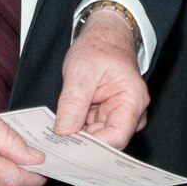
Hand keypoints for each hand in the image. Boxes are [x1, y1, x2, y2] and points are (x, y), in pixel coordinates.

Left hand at [57, 9, 150, 148]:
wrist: (105, 37)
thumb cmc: (99, 48)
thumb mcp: (81, 71)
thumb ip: (73, 103)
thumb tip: (63, 133)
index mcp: (132, 101)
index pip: (115, 138)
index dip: (90, 148)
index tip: (65, 148)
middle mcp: (132, 113)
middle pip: (107, 143)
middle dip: (81, 145)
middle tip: (54, 145)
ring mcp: (120, 116)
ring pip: (97, 140)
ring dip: (77, 138)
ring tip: (55, 136)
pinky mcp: (108, 117)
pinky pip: (92, 131)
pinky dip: (77, 131)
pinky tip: (62, 129)